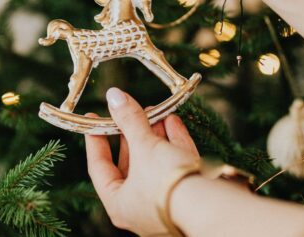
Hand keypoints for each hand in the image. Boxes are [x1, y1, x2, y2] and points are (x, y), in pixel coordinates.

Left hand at [85, 87, 199, 234]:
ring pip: (155, 162)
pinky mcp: (188, 194)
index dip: (95, 139)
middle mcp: (140, 207)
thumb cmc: (167, 183)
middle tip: (131, 109)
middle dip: (133, 132)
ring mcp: (166, 203)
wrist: (210, 205)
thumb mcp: (144, 146)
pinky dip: (173, 142)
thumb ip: (129, 119)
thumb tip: (114, 95)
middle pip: (130, 163)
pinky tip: (172, 121)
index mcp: (119, 204)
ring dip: (154, 134)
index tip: (93, 117)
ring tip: (155, 110)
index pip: (99, 166)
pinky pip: (175, 166)